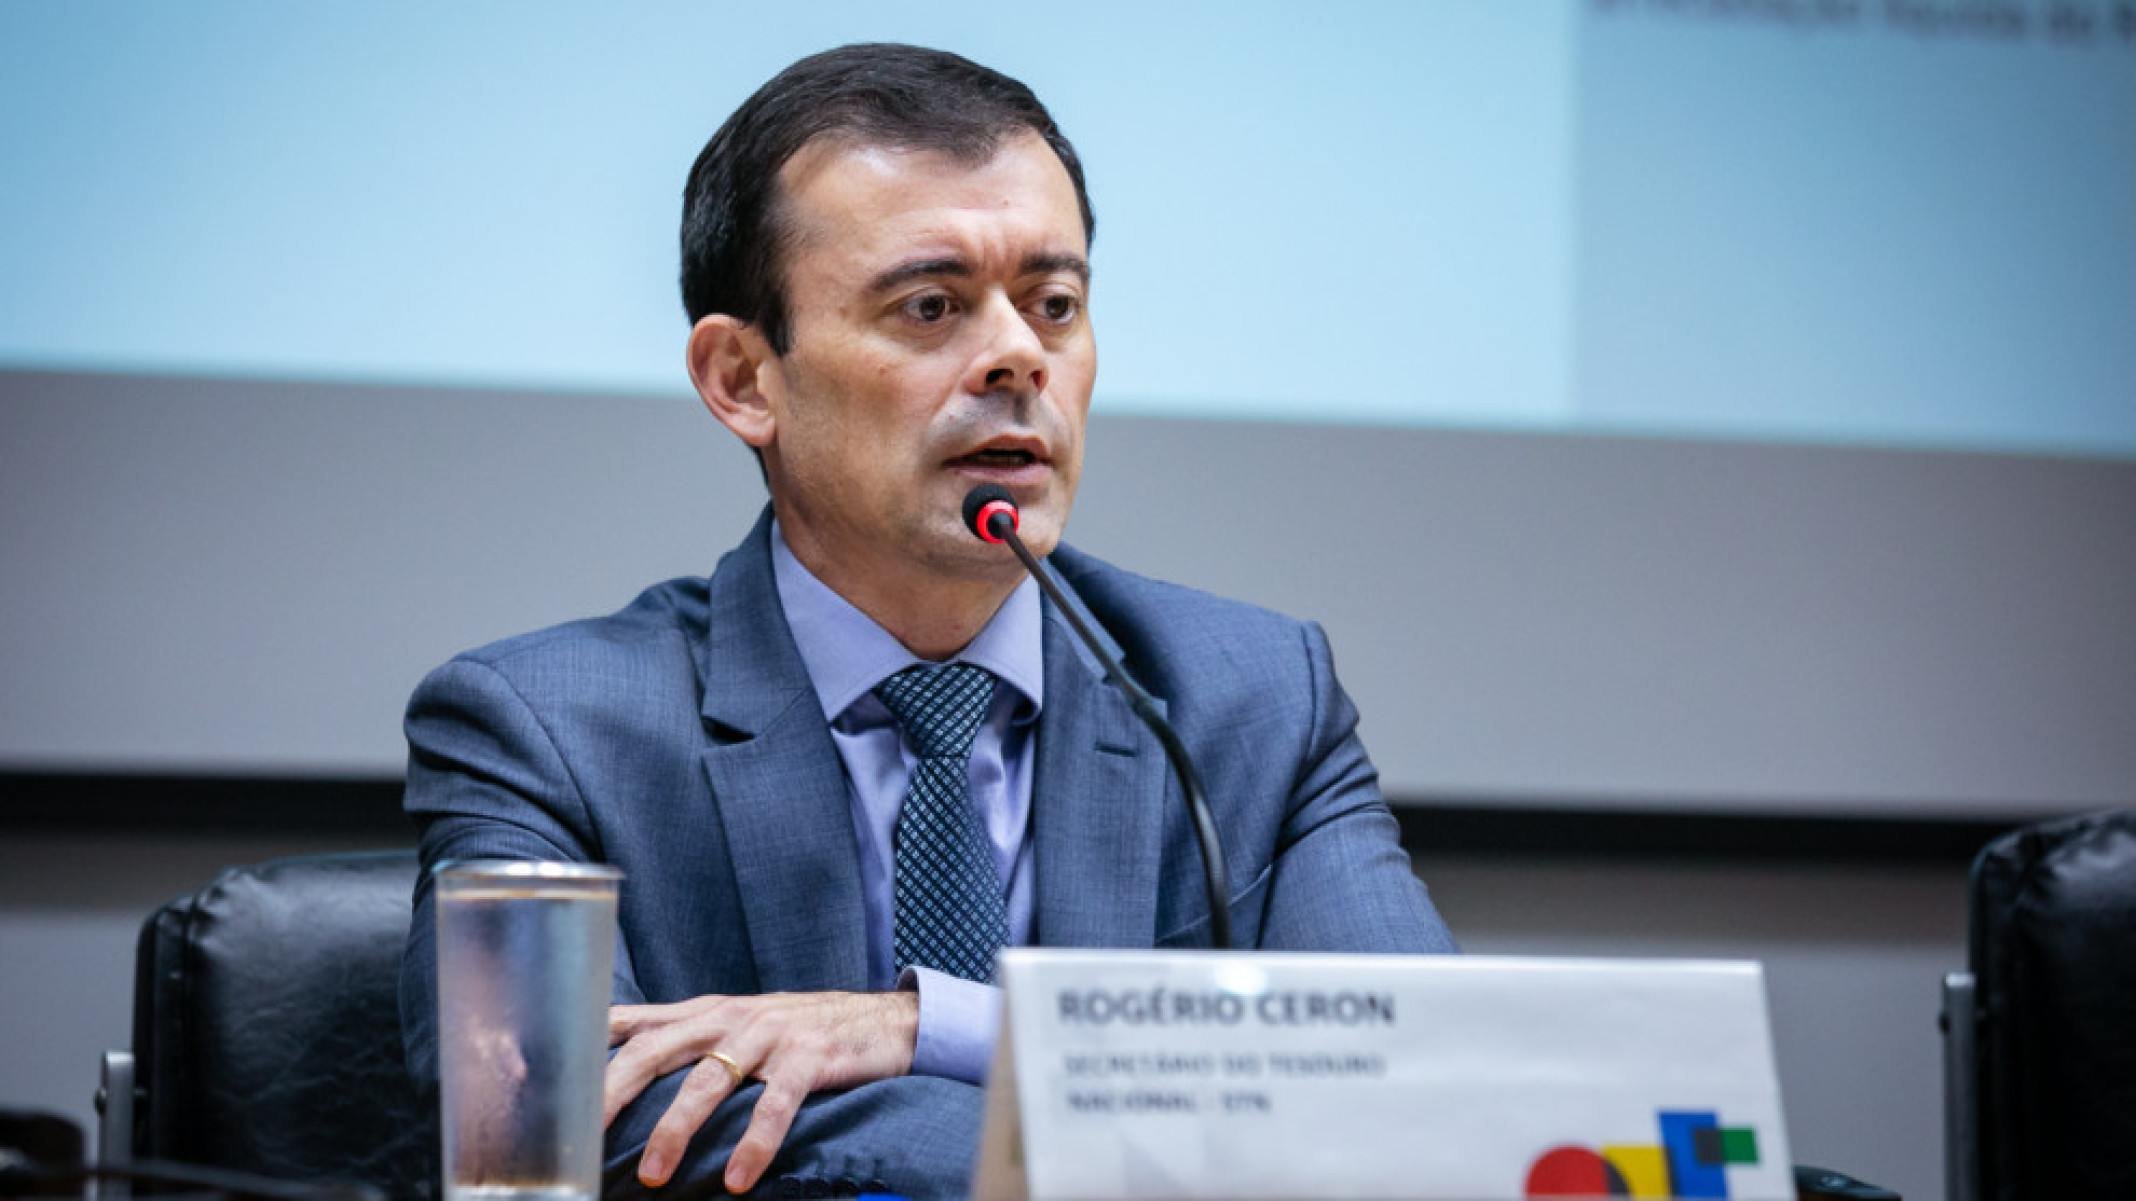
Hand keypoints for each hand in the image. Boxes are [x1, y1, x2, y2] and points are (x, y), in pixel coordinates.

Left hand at [605, 990, 919, 1192]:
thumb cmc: (796, 1032)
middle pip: (655, 1050)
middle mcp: (729, 1018)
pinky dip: (755, 1143)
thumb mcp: (734, 1024)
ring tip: (655, 1176)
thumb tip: (617, 1062)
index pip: (631, 1022)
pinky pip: (775, 1104)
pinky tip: (738, 1179)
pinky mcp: (809, 1057)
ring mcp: (769, 1035)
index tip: (542, 1079)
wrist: (880, 1020)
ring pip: (709, 1080)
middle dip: (613, 1093)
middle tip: (581, 1140)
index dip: (585, 1047)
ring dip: (677, 1129)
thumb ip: (681, 1037)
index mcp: (703, 1013)